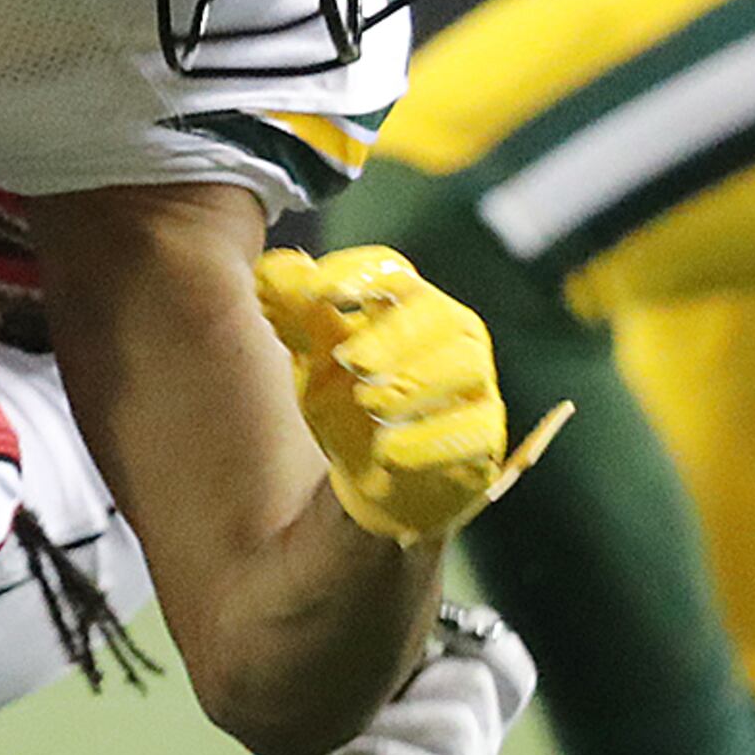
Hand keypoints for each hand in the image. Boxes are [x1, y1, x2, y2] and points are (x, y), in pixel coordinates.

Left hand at [223, 600, 535, 754]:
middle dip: (407, 677)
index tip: (435, 625)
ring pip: (456, 729)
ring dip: (382, 721)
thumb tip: (375, 592)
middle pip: (475, 687)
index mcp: (463, 721)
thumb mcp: (350, 697)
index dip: (484, 639)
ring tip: (330, 736)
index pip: (509, 674)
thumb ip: (379, 660)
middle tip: (347, 697)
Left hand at [253, 243, 506, 546]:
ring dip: (414, 383)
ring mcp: (472, 387)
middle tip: (351, 360)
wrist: (371, 483)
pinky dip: (429, 442)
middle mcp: (448, 337)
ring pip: (466, 366)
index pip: (389, 271)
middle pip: (438, 314)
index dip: (355, 273)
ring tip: (369, 402)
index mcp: (403, 306)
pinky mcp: (483, 439)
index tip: (314, 289)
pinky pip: (473, 433)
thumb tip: (270, 270)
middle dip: (394, 335)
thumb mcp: (314, 361)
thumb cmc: (345, 407)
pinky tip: (389, 452)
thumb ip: (297, 318)